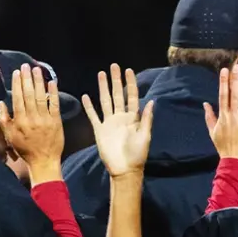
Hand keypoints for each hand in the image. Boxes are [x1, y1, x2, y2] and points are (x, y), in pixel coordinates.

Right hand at [0, 64, 65, 183]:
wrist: (44, 160)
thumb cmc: (25, 149)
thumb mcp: (9, 136)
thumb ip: (4, 119)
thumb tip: (1, 103)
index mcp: (20, 121)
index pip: (18, 98)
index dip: (17, 84)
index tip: (17, 72)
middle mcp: (32, 118)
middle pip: (29, 94)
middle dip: (27, 79)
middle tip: (26, 66)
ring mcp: (45, 119)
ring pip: (41, 97)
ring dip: (39, 82)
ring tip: (37, 70)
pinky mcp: (56, 121)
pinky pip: (55, 104)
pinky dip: (54, 93)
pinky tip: (52, 82)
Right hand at [82, 64, 153, 178]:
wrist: (124, 170)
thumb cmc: (137, 155)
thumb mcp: (145, 136)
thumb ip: (146, 119)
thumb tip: (151, 101)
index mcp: (133, 118)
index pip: (131, 96)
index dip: (130, 83)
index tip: (129, 70)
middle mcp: (120, 117)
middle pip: (117, 95)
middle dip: (116, 80)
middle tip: (114, 66)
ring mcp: (109, 123)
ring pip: (105, 101)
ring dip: (103, 88)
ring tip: (101, 74)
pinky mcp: (99, 130)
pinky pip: (93, 116)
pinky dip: (89, 107)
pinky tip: (86, 96)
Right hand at [204, 63, 237, 165]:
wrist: (235, 164)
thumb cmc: (225, 148)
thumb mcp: (213, 132)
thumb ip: (209, 117)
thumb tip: (205, 104)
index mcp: (224, 117)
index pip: (223, 96)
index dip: (224, 82)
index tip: (225, 70)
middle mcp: (233, 118)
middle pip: (235, 96)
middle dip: (236, 80)